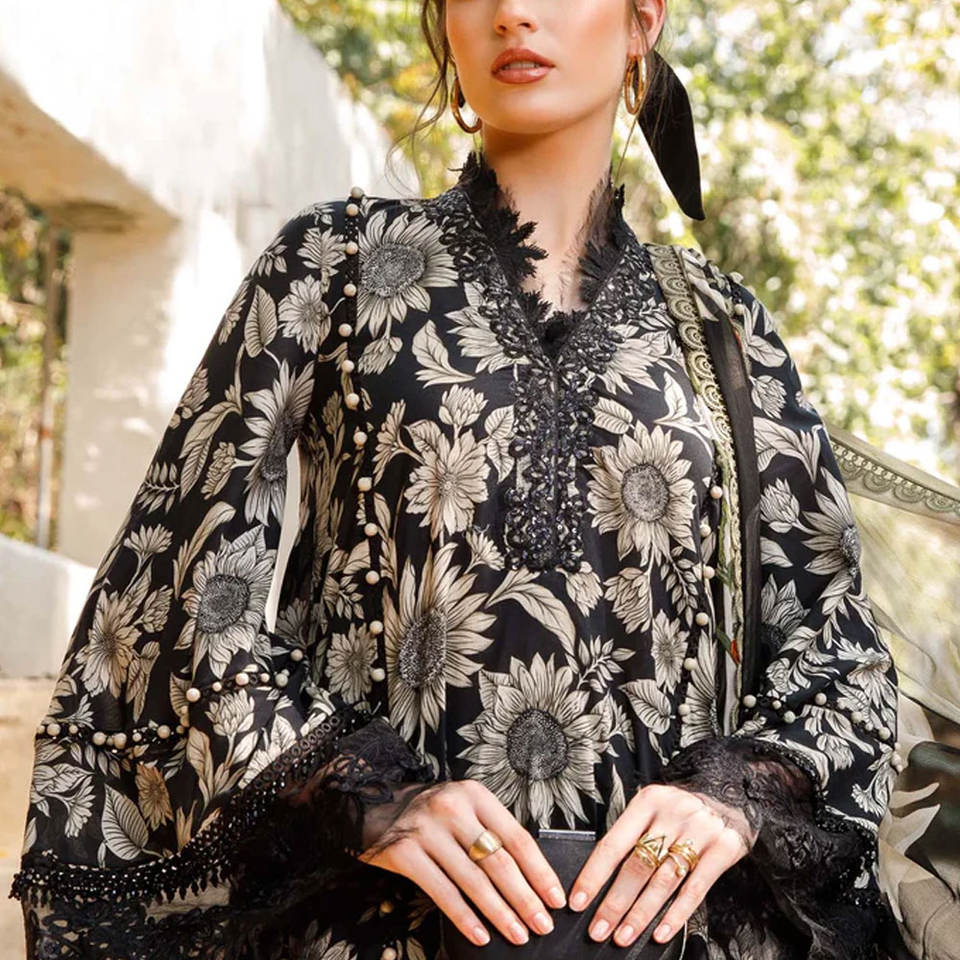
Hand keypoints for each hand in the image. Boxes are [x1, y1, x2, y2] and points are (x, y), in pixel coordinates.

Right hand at [358, 779, 566, 947]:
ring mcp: (427, 830)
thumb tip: (531, 875)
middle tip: (543, 924)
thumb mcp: (463, 806)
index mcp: (475, 795)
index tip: (556, 897)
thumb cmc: (429, 812)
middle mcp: (452, 808)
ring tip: (518, 934)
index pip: (517, 837)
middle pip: (498, 862)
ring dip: (500, 913)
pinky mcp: (404, 852)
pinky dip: (464, 918)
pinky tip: (480, 935)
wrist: (373, 804)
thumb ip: (491, 830)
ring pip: (474, 880)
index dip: (540, 871)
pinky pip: (442, 892)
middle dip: (525, 898)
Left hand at [568, 784, 754, 945]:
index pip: (614, 843)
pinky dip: (675, 915)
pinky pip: (695, 889)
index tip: (578, 901)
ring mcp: (700, 831)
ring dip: (640, 914)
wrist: (729, 796)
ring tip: (624, 935)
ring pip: (663, 881)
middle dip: (614, 903)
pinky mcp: (724, 848)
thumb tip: (599, 879)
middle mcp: (673, 814)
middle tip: (598, 929)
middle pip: (637, 865)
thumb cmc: (681, 811)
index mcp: (648, 802)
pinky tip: (660, 933)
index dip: (594, 875)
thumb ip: (631, 836)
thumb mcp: (653, 810)